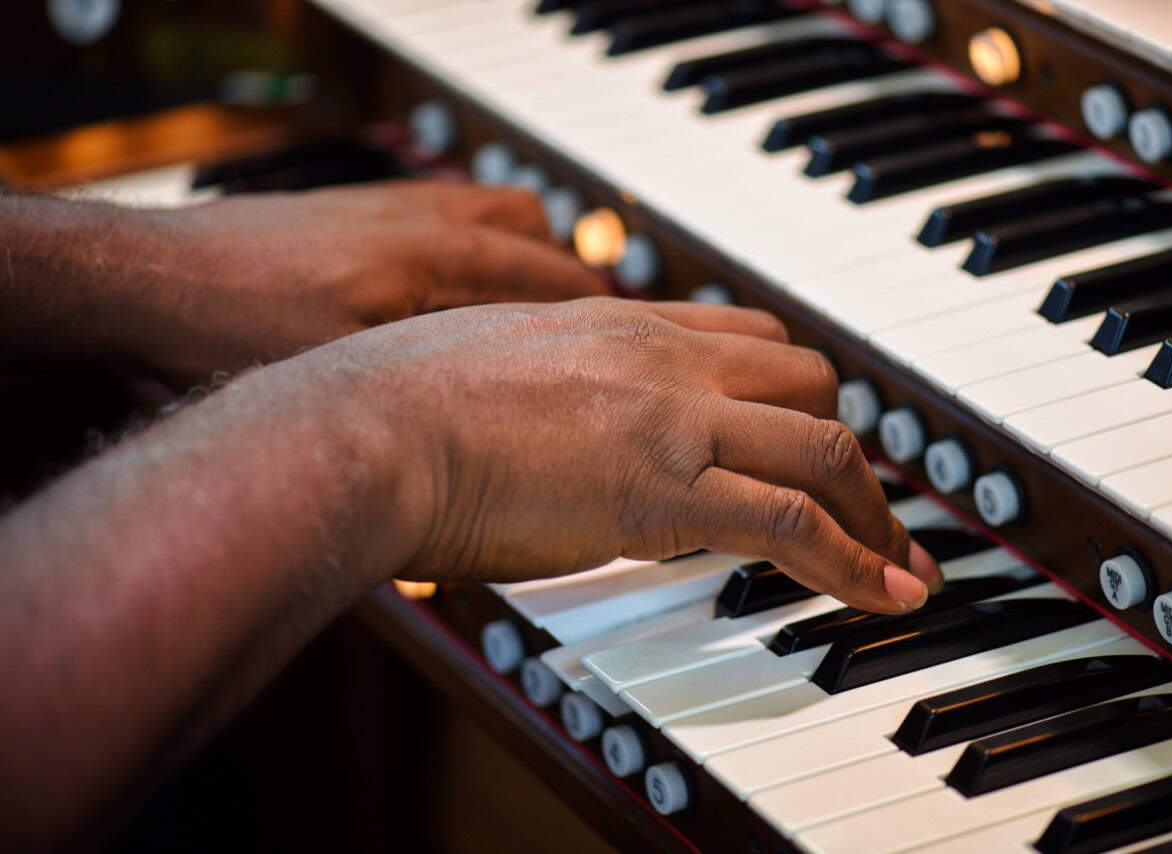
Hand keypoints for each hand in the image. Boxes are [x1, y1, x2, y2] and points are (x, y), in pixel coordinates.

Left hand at [131, 180, 606, 381]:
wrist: (147, 278)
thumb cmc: (235, 329)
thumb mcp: (347, 385)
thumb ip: (432, 395)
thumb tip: (493, 432)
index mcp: (432, 262)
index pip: (546, 281)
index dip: (592, 317)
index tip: (627, 343)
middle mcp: (420, 224)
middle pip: (534, 238)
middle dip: (570, 283)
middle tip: (594, 328)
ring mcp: (389, 211)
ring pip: (493, 217)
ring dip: (525, 255)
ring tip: (541, 304)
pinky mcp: (356, 212)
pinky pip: (444, 214)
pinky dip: (470, 246)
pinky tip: (455, 288)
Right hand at [299, 297, 941, 612]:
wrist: (366, 427)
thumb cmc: (394, 402)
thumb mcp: (486, 358)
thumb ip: (540, 377)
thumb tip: (544, 416)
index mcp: (619, 324)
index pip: (750, 338)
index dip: (797, 392)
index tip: (813, 436)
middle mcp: (663, 358)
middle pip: (809, 381)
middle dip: (851, 446)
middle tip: (866, 503)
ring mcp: (671, 421)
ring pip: (823, 445)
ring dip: (872, 510)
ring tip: (896, 563)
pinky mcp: (664, 493)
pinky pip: (795, 524)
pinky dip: (856, 564)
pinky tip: (884, 596)